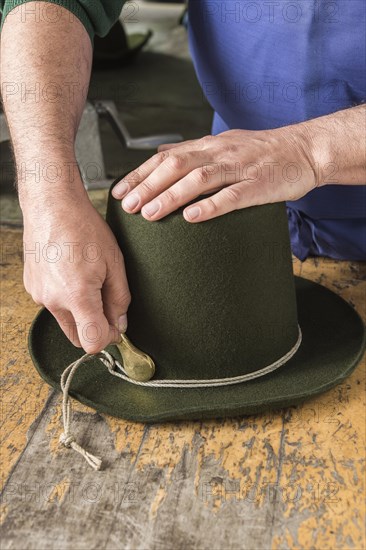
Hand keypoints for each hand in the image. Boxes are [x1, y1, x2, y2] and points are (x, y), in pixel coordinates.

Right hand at [22, 190, 130, 352]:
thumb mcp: (114, 263)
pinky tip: (74, 274)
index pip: (93, 342)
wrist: (52, 205)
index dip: (109, 339)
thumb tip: (121, 324)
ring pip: (65, 320)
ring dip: (80, 313)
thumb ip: (119, 299)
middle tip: (108, 306)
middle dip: (95, 329)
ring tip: (90, 281)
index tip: (118, 327)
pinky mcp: (32, 287)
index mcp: (77, 295)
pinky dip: (66, 299)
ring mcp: (39, 294)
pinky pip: (53, 304)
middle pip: (77, 338)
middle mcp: (53, 300)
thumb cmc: (84, 227)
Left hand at [112, 126, 318, 221]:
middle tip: (127, 206)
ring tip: (149, 213)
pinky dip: (211, 206)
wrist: (306, 149)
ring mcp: (240, 167)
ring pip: (199, 179)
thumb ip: (194, 151)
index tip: (119, 191)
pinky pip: (232, 195)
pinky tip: (192, 217)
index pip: (166, 157)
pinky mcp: (259, 184)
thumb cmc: (264, 152)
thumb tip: (161, 155)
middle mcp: (219, 152)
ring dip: (171, 196)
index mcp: (209, 146)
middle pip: (176, 166)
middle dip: (148, 186)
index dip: (140, 174)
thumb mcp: (225, 144)